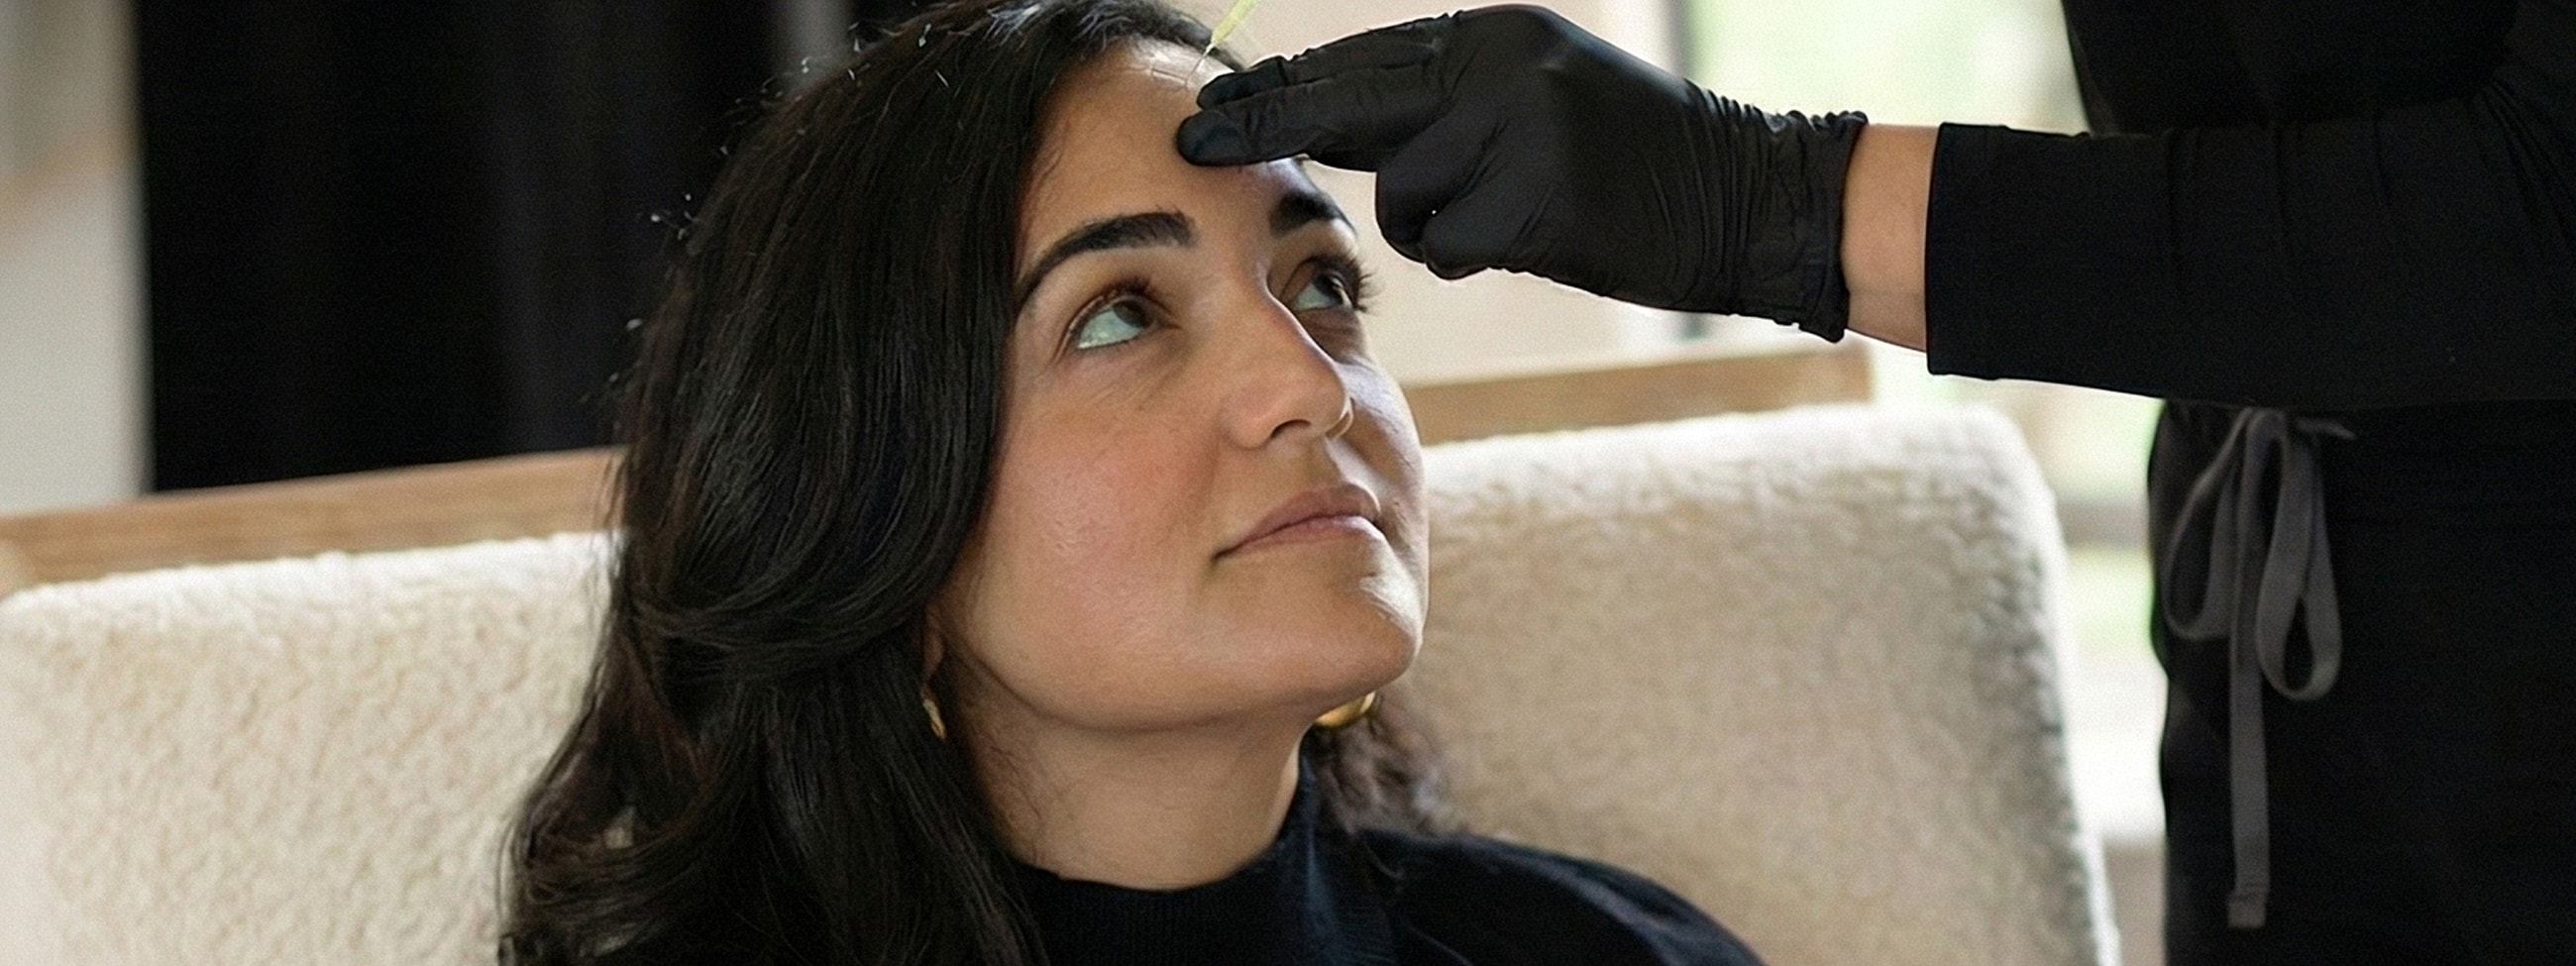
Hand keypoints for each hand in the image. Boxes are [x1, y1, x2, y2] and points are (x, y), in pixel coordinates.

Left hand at [1177, 5, 1865, 338]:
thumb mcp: (1536, 95)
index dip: (1279, 89)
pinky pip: (1449, 246)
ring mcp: (1520, 132)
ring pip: (1403, 196)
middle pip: (1349, 107)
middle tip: (1193, 141)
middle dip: (1268, 128)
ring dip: (1432, 221)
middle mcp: (1501, 68)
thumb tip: (1327, 123)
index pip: (1361, 61)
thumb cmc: (1632, 161)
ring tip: (1511, 210)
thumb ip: (1444, 103)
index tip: (1207, 106)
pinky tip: (1536, 237)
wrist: (1747, 198)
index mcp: (1495, 36)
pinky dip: (1473, 254)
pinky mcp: (1537, 205)